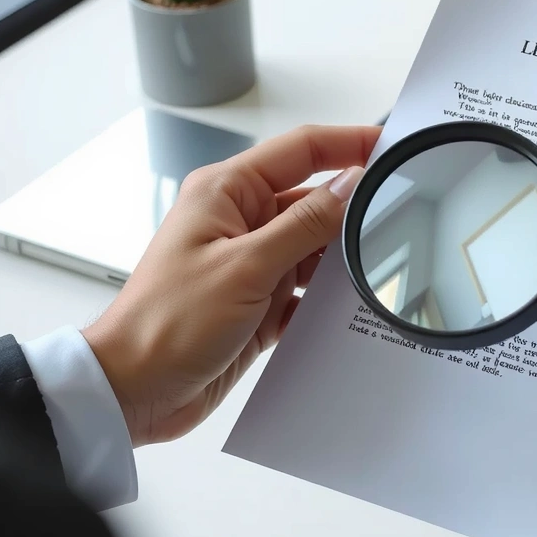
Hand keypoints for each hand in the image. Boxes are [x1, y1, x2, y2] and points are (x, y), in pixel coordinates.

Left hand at [82, 125, 379, 446]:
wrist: (134, 391)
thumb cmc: (167, 323)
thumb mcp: (246, 266)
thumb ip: (304, 224)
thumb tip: (350, 185)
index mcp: (227, 192)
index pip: (301, 151)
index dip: (349, 144)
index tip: (393, 146)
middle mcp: (240, 222)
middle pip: (314, 201)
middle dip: (354, 210)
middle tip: (403, 215)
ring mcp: (251, 263)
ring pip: (316, 249)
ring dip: (343, 260)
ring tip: (384, 268)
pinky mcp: (258, 303)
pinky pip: (307, 291)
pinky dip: (328, 299)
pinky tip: (351, 309)